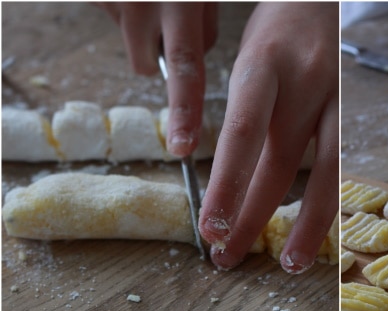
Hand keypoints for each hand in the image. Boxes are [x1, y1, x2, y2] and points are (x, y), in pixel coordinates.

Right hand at [98, 2, 217, 155]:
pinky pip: (116, 18)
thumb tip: (192, 59)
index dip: (185, 112)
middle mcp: (144, 4)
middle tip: (176, 102)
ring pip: (133, 43)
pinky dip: (128, 10)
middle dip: (161, 79)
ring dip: (144, 32)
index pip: (186, 69)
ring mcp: (115, 0)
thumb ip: (202, 23)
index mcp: (181, 3)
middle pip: (147, 67)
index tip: (182, 148)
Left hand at [199, 3, 338, 273]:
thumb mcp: (247, 54)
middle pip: (279, 166)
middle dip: (252, 217)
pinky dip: (327, 200)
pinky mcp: (355, 112)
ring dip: (308, 225)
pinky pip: (342, 166)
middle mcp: (303, 85)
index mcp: (262, 67)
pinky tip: (316, 226)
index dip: (226, 186)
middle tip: (228, 256)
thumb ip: (240, 109)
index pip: (242, 137)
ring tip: (291, 263)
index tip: (209, 227)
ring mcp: (336, 100)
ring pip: (327, 174)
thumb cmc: (279, 26)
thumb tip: (225, 168)